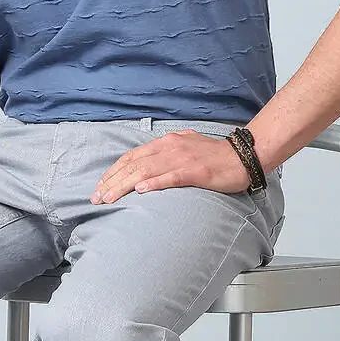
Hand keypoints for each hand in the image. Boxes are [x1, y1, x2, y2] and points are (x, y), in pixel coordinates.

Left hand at [90, 131, 251, 203]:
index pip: (132, 156)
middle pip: (133, 164)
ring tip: (109, 197)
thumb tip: (149, 162)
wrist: (243, 155)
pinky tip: (141, 191)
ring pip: (146, 171)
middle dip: (111, 181)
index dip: (113, 171)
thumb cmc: (216, 155)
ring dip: (124, 185)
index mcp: (166, 142)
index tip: (100, 186)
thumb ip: (167, 152)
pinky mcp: (195, 171)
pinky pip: (171, 177)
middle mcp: (170, 147)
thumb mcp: (186, 146)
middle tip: (96, 197)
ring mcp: (182, 159)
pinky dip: (154, 183)